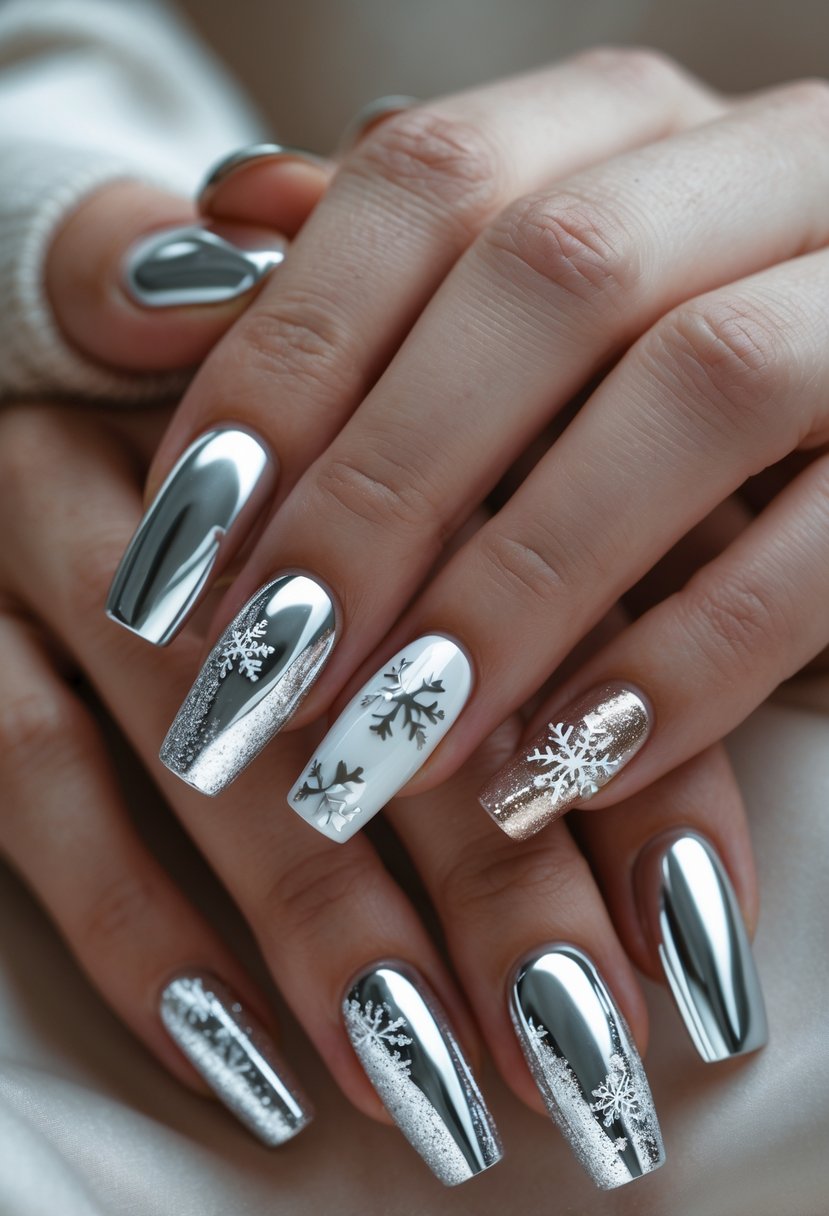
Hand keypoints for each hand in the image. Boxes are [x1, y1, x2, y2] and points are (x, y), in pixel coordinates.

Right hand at [0, 403, 765, 1188]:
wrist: (70, 395)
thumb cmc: (308, 500)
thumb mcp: (449, 532)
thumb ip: (580, 642)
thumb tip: (690, 892)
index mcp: (377, 408)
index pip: (537, 593)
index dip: (625, 766)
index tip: (694, 933)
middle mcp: (229, 464)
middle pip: (382, 672)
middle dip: (493, 876)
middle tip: (583, 1040)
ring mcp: (73, 530)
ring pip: (205, 733)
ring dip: (322, 918)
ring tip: (430, 1078)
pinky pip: (30, 770)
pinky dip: (133, 925)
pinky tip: (235, 1054)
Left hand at [90, 49, 827, 862]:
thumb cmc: (651, 360)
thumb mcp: (520, 306)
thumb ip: (393, 263)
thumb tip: (225, 226)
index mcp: (631, 123)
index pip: (429, 183)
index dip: (289, 363)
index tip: (184, 545)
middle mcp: (765, 166)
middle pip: (549, 282)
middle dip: (383, 496)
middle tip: (262, 674)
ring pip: (700, 394)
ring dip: (515, 591)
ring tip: (386, 745)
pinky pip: (823, 552)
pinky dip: (682, 667)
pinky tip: (552, 773)